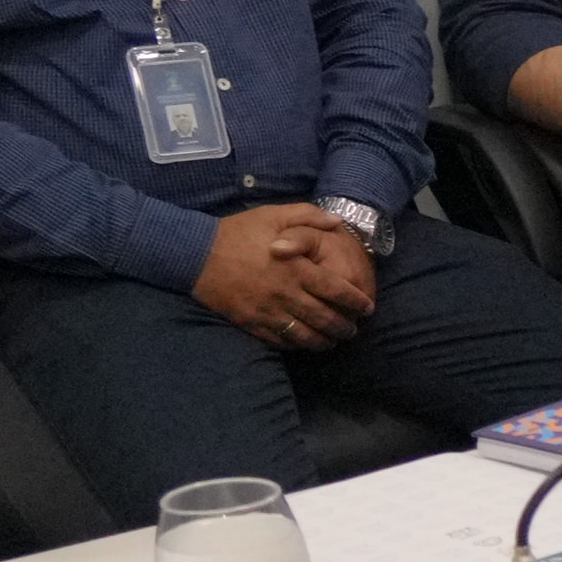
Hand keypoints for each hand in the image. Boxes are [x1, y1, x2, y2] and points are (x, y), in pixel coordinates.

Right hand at [193, 205, 369, 351]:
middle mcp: (285, 293)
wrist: (194, 253)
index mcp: (296, 268)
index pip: (336, 290)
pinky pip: (279, 340)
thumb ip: (307, 216)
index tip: (367, 307)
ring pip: (305, 334)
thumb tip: (337, 221)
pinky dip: (296, 345)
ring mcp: (267, 311)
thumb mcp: (272, 215)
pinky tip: (304, 344)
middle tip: (353, 330)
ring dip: (324, 341)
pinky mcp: (250, 322)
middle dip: (344, 327)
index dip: (356, 301)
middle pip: (325, 318)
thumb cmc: (236, 232)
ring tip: (334, 342)